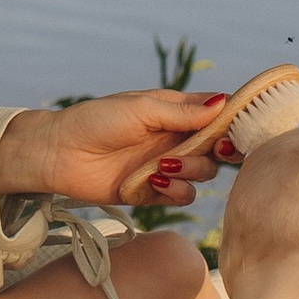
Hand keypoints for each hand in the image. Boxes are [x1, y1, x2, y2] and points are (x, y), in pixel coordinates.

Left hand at [0, 90, 232, 212]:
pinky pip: (182, 195)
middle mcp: (174, 138)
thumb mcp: (141, 109)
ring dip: (192, 169)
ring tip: (164, 163)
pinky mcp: (153, 190)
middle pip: (216, 148)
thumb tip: (223, 102)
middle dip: (219, 150)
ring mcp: (165, 165)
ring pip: (203, 173)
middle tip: (211, 148)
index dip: (232, 121)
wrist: (59, 153)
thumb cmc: (96, 121)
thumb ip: (182, 112)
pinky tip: (156, 180)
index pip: (215, 114)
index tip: (238, 127)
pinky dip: (177, 190)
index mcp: (174, 112)